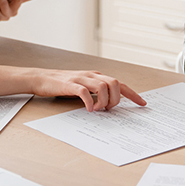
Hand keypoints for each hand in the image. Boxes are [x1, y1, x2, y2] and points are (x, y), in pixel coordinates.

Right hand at [29, 69, 146, 111]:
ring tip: (98, 110)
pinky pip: (84, 91)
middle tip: (109, 109)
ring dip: (104, 101)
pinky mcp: (70, 84)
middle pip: (115, 83)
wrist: (42, 78)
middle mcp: (92, 75)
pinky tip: (89, 109)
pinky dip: (90, 101)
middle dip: (116, 99)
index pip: (120, 83)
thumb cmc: (63, 85)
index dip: (132, 94)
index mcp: (97, 76)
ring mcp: (81, 78)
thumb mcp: (84, 87)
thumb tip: (109, 105)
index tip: (142, 103)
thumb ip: (96, 93)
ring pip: (103, 86)